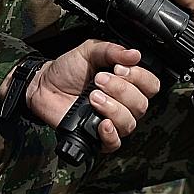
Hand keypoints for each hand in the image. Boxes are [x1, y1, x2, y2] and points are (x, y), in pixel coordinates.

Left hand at [4, 41, 161, 153]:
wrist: (43, 85)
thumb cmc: (66, 69)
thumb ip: (111, 50)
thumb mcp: (88, 51)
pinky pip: (115, 143)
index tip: (119, 68)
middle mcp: (123, 104)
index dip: (139, 77)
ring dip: (112, 107)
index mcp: (126, 83)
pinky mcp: (96, 137)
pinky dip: (111, 134)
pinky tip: (102, 123)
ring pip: (129, 123)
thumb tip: (135, 54)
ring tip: (92, 96)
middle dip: (121, 90)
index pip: (151, 85)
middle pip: (141, 104)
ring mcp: (111, 121)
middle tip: (98, 80)